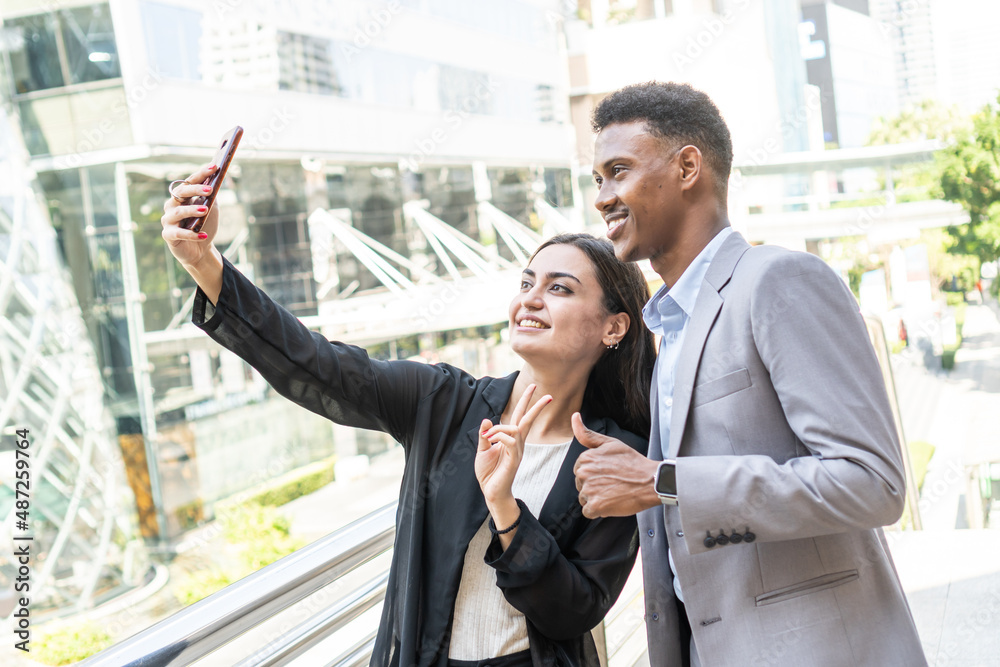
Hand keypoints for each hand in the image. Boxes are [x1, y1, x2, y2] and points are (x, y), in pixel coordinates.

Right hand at [160, 163, 220, 268]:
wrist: (200, 250)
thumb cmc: (204, 226)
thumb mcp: (211, 210)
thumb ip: (212, 197)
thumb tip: (217, 181)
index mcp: (182, 197)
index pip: (190, 182)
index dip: (201, 174)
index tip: (214, 167)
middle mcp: (172, 205)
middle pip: (181, 193)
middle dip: (195, 190)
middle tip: (210, 190)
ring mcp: (168, 220)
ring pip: (178, 212)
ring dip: (192, 210)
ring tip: (205, 210)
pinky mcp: (168, 235)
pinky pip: (178, 233)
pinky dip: (191, 234)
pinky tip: (203, 235)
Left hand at [475, 384, 551, 506]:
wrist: (491, 491)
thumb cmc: (488, 472)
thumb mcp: (482, 450)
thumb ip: (485, 435)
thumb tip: (487, 420)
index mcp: (511, 439)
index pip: (520, 416)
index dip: (525, 401)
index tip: (533, 387)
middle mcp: (517, 443)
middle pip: (527, 419)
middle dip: (534, 404)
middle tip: (544, 392)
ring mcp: (517, 450)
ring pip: (516, 428)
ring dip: (499, 428)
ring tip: (486, 438)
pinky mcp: (514, 459)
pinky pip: (510, 440)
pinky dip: (498, 436)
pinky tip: (489, 441)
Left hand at [572, 413, 660, 517]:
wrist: (650, 481)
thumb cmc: (632, 462)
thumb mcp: (610, 443)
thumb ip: (587, 434)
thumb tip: (574, 416)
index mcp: (585, 458)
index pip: (579, 471)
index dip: (594, 474)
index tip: (608, 473)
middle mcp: (583, 473)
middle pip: (581, 485)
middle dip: (594, 486)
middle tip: (613, 483)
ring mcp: (589, 490)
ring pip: (584, 499)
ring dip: (596, 499)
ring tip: (613, 492)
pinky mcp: (595, 506)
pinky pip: (588, 512)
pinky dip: (599, 510)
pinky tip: (612, 502)